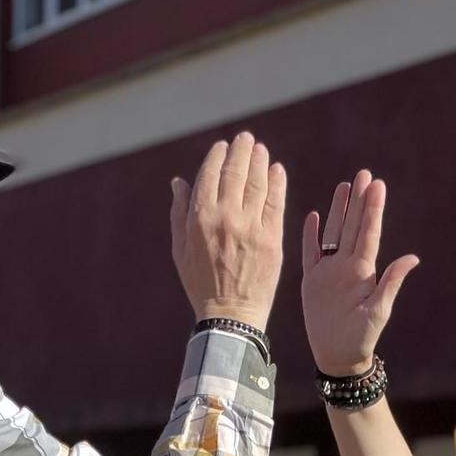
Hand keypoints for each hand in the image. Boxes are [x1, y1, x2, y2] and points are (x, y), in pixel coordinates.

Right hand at [171, 133, 285, 329]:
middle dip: (242, 150)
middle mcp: (225, 218)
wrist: (231, 316)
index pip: (210, 174)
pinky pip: (276, 202)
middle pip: (236, 172)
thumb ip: (179, 212)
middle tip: (247, 139)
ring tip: (261, 150)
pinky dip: (277, 182)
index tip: (224, 147)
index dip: (218, 156)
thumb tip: (178, 181)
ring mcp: (251, 227)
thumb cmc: (201, 283)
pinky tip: (277, 170)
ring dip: (260, 161)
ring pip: (258, 182)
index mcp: (200, 218)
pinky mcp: (272, 239)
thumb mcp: (180, 250)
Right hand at [301, 171, 418, 378]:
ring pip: (333, 233)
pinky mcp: (312, 280)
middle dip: (358, 200)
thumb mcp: (379, 311)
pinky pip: (311, 252)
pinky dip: (312, 234)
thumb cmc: (362, 338)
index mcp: (363, 271)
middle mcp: (347, 266)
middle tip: (364, 174)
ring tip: (344, 186)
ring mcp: (329, 272)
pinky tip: (315, 216)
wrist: (338, 356)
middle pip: (352, 226)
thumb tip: (412, 257)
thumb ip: (391, 282)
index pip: (368, 233)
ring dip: (339, 210)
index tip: (377, 185)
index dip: (372, 209)